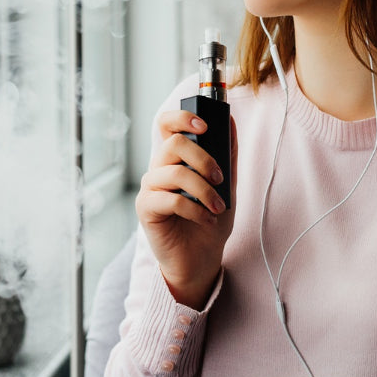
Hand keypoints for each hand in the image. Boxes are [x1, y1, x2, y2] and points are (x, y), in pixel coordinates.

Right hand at [135, 110, 238, 308]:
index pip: (167, 124)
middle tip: (220, 179)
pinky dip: (196, 210)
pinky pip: (171, 199)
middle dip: (204, 159)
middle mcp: (159, 168)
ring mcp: (150, 188)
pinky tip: (207, 220)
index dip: (182, 117)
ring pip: (175, 172)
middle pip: (174, 143)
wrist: (201, 259)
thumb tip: (231, 122)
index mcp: (176, 159)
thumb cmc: (210, 221)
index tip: (205, 127)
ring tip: (218, 208)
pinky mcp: (146, 209)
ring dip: (204, 191)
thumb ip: (227, 157)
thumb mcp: (227, 187)